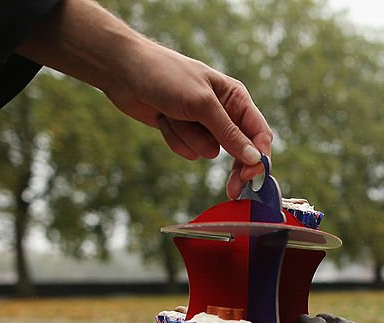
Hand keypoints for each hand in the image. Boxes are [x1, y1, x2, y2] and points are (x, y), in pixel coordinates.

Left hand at [18, 0, 272, 198]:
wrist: (123, 71)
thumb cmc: (166, 76)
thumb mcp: (202, 104)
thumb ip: (229, 134)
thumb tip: (254, 159)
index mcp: (235, 98)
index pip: (260, 134)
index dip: (260, 157)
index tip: (253, 176)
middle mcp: (223, 112)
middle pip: (240, 151)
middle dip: (234, 167)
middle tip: (232, 190)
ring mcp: (201, 123)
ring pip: (208, 151)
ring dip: (189, 139)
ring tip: (173, 116)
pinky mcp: (182, 132)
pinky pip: (188, 151)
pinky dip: (175, 139)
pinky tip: (163, 120)